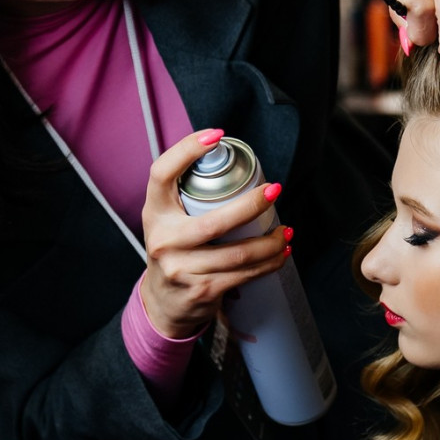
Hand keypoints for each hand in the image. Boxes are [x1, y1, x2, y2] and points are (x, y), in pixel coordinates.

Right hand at [140, 129, 289, 337]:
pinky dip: (268, 264)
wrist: (163, 302)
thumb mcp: (168, 219)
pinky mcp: (202, 291)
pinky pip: (243, 275)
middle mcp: (164, 241)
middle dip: (252, 205)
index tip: (215, 136)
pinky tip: (280, 254)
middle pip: (215, 222)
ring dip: (270, 243)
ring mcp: (182, 269)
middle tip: (275, 191)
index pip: (162, 174)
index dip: (186, 151)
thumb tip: (227, 157)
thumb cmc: (174, 251)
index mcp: (154, 213)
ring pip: (237, 253)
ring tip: (286, 231)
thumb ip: (186, 194)